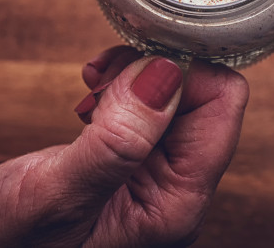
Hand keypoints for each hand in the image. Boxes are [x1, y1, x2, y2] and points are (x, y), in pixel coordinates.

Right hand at [0, 47, 248, 246]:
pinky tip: (92, 92)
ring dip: (137, 74)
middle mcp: (172, 192)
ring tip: (94, 84)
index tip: (131, 66)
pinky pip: (147, 105)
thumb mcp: (50, 195)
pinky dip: (122, 86)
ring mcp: (150, 177)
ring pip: (176, 95)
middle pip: (204, 97)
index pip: (223, 108)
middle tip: (105, 75)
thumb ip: (115, 141)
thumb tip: (167, 74)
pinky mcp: (126, 162)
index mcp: (173, 207)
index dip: (183, 72)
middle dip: (158, 70)